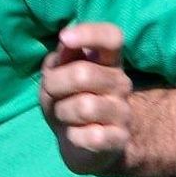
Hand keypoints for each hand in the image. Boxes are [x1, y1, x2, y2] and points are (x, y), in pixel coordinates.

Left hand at [39, 23, 134, 175]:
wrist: (80, 143)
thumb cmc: (66, 100)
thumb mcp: (57, 75)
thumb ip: (61, 57)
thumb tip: (66, 41)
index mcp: (108, 62)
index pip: (112, 37)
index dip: (89, 34)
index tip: (65, 38)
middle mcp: (121, 83)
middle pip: (83, 73)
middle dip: (54, 85)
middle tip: (52, 95)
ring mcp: (123, 112)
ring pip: (84, 106)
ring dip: (62, 112)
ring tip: (65, 116)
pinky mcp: (119, 139)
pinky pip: (91, 135)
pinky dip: (74, 136)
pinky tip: (76, 135)